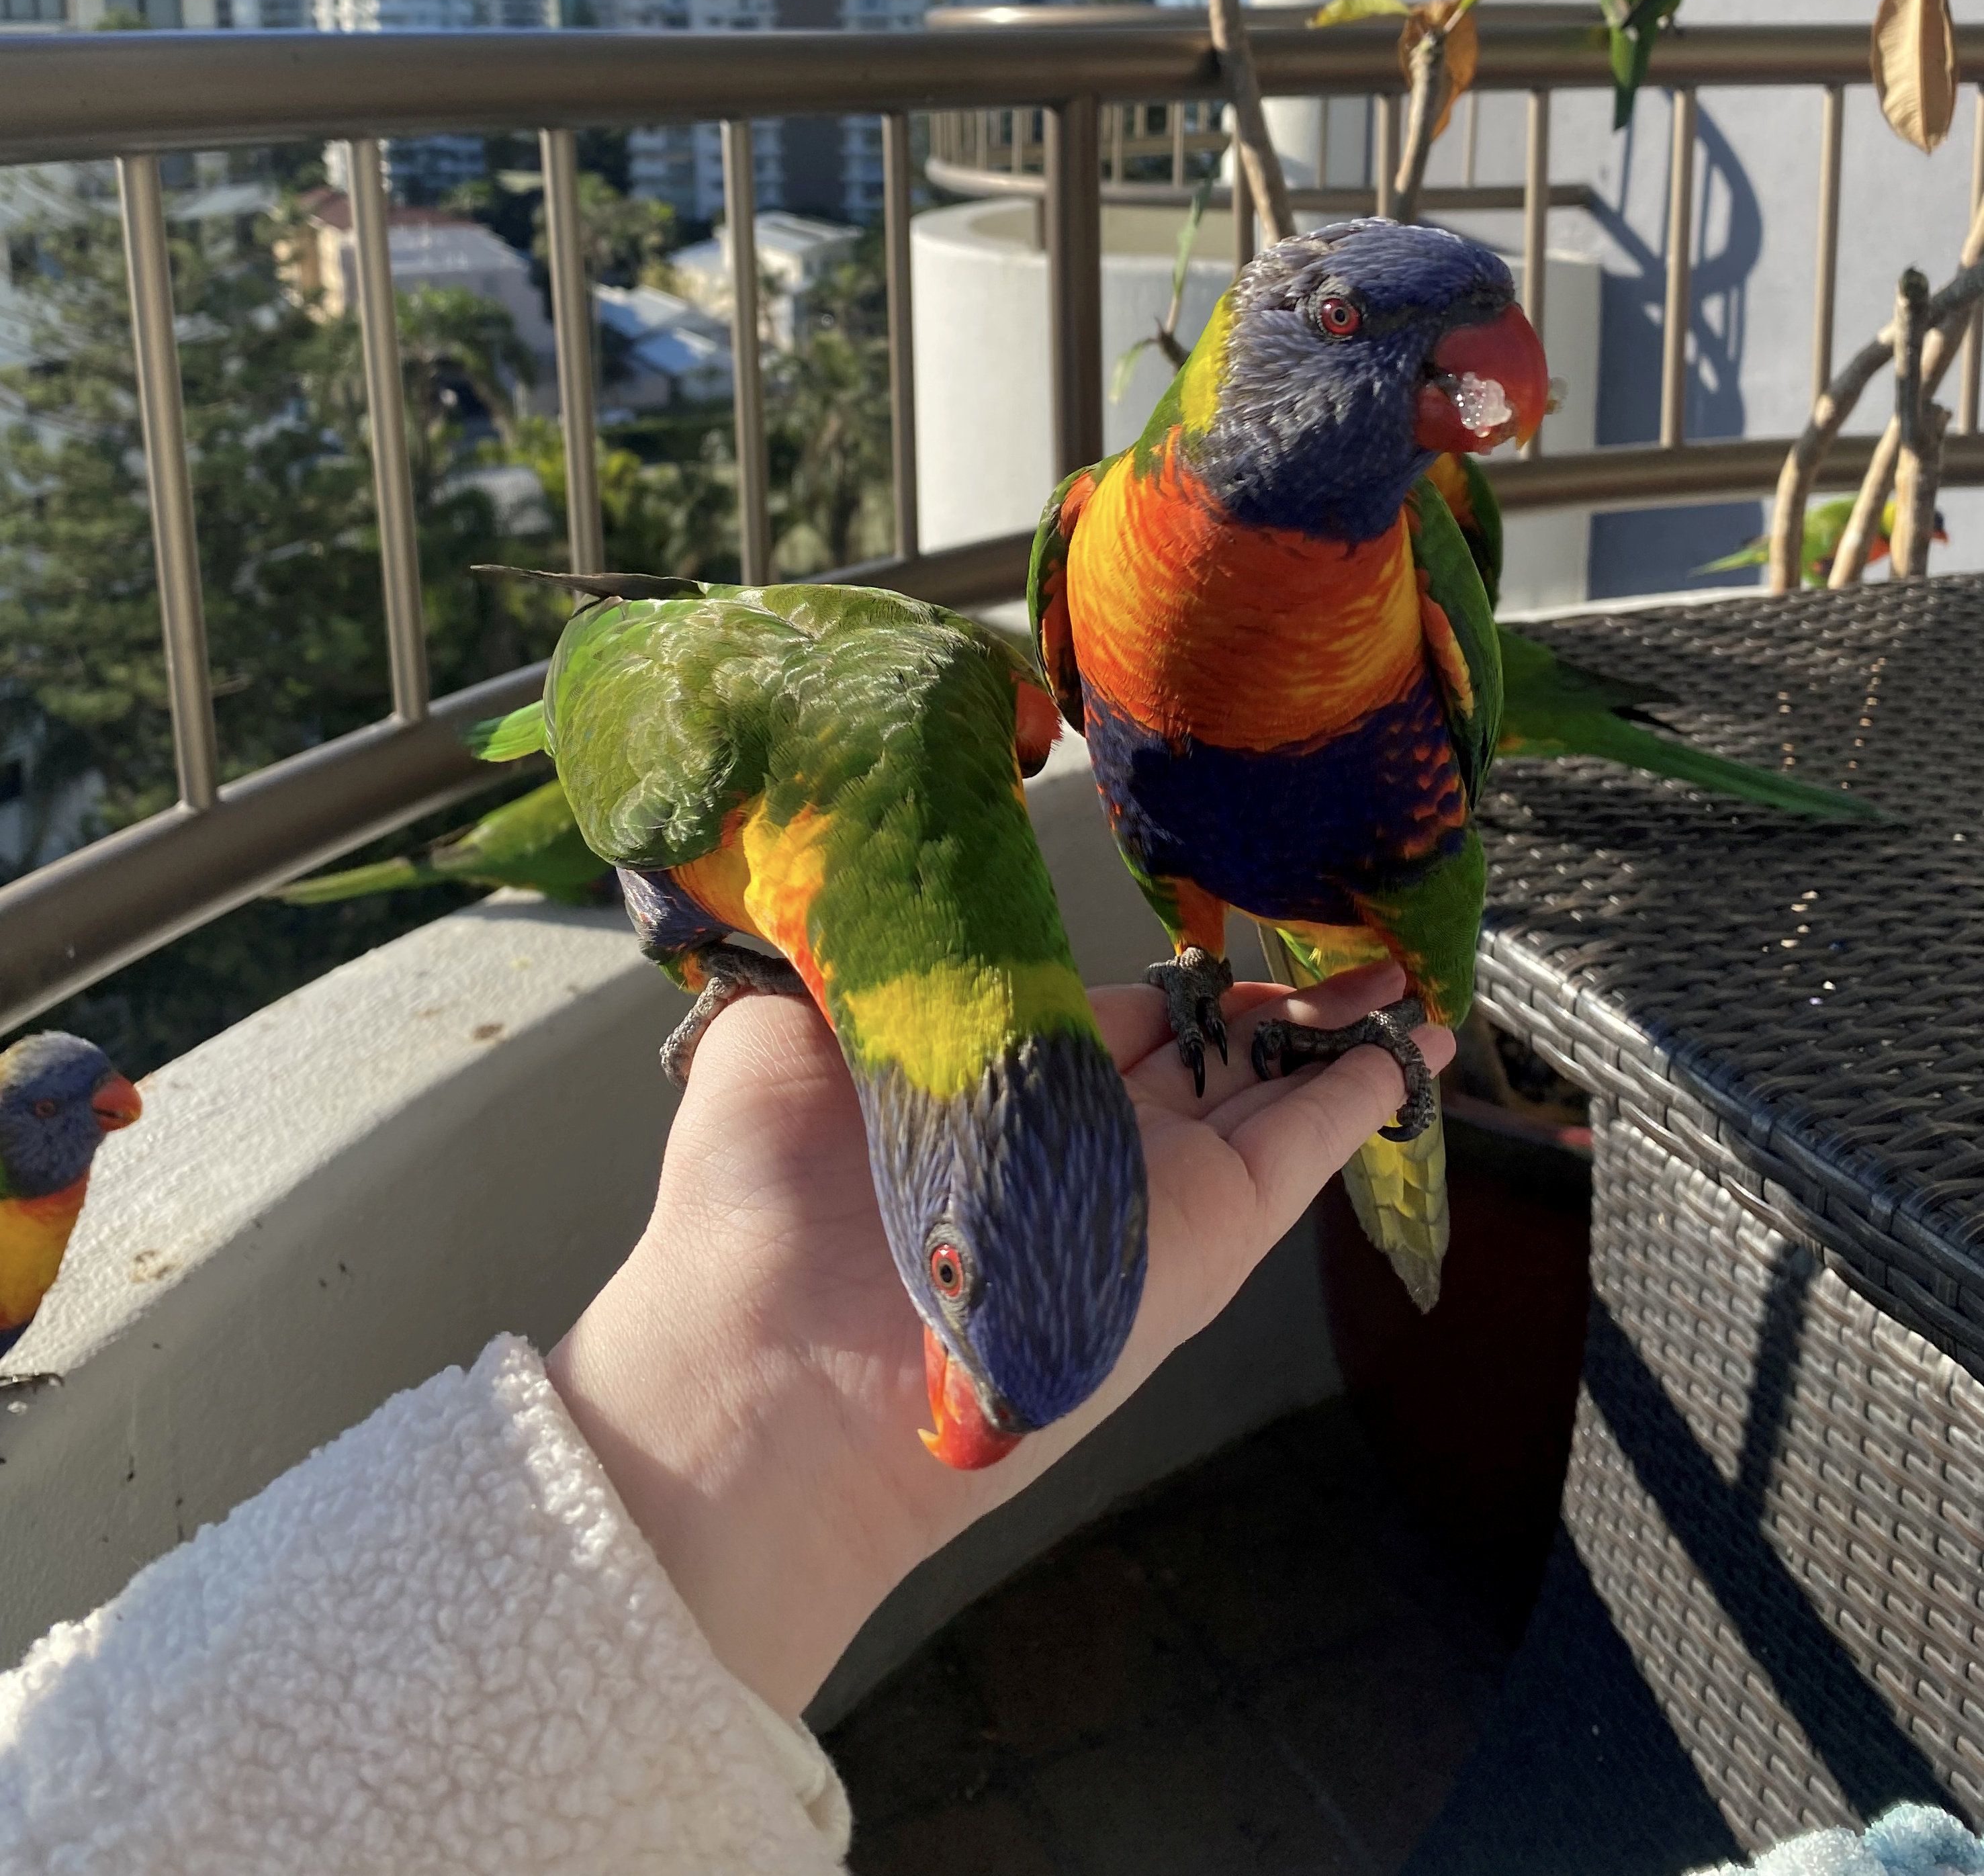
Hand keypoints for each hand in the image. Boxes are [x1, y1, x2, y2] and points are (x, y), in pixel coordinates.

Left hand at [547, 963, 1450, 1717]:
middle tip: (1343, 943)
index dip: (1163, 979)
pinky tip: (1415, 1040)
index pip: (1102, 1019)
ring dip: (1340, 1031)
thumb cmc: (759, 1197)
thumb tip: (879, 900)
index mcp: (989, 1092)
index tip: (1212, 929)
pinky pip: (1305, 1146)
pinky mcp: (1209, 1236)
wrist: (777, 1367)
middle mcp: (1079, 1142)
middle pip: (1205, 1053)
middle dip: (1273, 1003)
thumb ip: (854, 969)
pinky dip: (1365, 1091)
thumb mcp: (782, 1034)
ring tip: (1406, 980)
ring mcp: (1152, 1190)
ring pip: (1270, 1092)